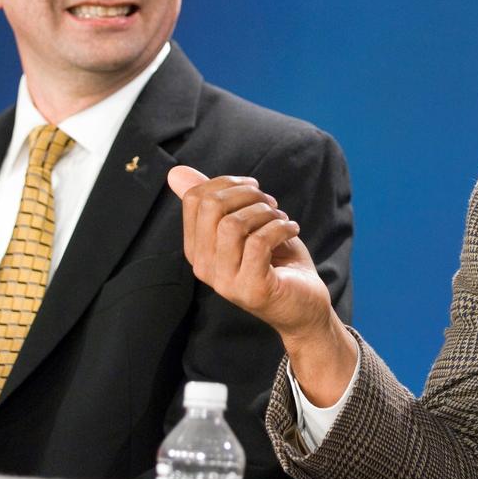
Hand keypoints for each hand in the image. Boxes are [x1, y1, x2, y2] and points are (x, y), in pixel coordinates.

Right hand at [170, 166, 357, 404]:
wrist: (303, 306)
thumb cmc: (274, 261)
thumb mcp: (243, 225)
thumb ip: (213, 202)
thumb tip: (175, 172)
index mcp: (197, 249)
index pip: (194, 200)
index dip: (227, 183)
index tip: (254, 189)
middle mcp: (203, 267)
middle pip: (210, 207)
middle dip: (247, 194)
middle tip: (270, 203)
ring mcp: (225, 281)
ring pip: (233, 224)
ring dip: (265, 212)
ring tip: (281, 218)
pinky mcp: (252, 289)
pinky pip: (259, 242)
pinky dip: (280, 228)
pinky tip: (291, 230)